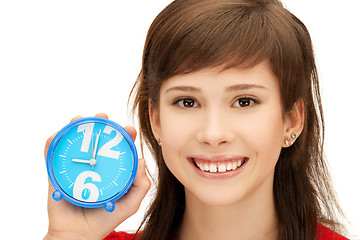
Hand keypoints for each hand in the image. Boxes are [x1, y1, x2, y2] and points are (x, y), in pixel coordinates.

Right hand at [44, 113, 150, 239]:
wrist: (79, 234)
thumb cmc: (105, 219)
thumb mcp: (130, 203)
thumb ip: (141, 185)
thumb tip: (141, 159)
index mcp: (110, 169)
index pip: (118, 148)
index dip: (124, 136)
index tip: (128, 129)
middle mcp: (93, 164)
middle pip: (95, 139)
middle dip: (99, 124)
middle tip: (103, 118)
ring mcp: (74, 167)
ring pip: (74, 142)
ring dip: (74, 127)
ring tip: (79, 120)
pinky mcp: (57, 174)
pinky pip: (52, 156)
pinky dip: (52, 144)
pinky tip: (56, 137)